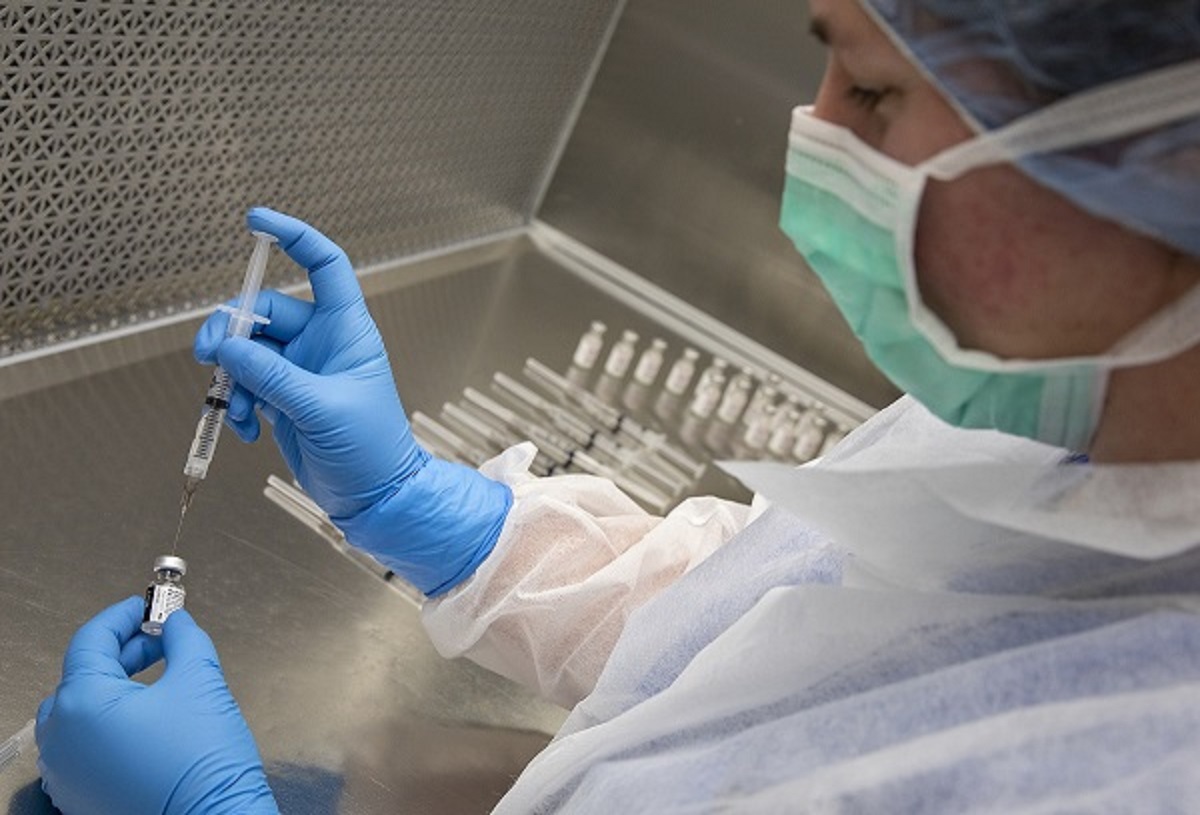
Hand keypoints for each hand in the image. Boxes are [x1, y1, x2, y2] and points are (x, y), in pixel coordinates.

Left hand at [36, 597, 276, 814]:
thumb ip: (184, 638)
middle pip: (82, 676)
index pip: (90, 641)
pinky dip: (109, 724)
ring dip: (114, 688)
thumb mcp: (200, 680)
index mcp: (82, 705)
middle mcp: (61, 741)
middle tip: (160, 640)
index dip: (123, 616)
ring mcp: (67, 774)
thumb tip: (177, 623)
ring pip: (79, 714)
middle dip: (123, 652)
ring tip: (156, 679)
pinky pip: (83, 748)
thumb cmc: (203, 765)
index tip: (145, 607)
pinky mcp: (80, 798)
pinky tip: (146, 720)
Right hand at [194, 207, 511, 594]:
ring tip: (235, 409)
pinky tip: (243, 427)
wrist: (375, 498)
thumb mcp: (320, 408)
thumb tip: (229, 347)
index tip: (258, 220)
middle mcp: (321, 343)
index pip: (324, 265)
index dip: (295, 236)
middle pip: (264, 312)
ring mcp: (300, 371)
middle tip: (210, 356)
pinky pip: (244, 384)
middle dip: (231, 332)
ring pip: (247, 352)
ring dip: (231, 378)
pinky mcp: (283, 398)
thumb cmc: (372, 450)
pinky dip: (234, 402)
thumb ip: (271, 376)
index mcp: (346, 330)